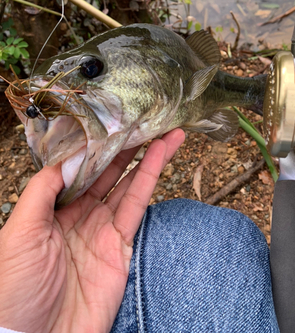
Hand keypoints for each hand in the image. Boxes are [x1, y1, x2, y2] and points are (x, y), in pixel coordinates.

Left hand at [0, 128, 184, 332]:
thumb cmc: (14, 291)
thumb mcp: (17, 233)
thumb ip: (42, 190)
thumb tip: (68, 158)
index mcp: (51, 208)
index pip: (79, 168)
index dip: (96, 145)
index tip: (111, 121)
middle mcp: (79, 214)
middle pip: (107, 172)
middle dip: (126, 146)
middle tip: (145, 119)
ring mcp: (102, 230)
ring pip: (128, 184)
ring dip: (147, 156)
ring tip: (164, 132)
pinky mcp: (121, 247)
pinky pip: (137, 206)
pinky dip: (150, 179)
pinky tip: (159, 158)